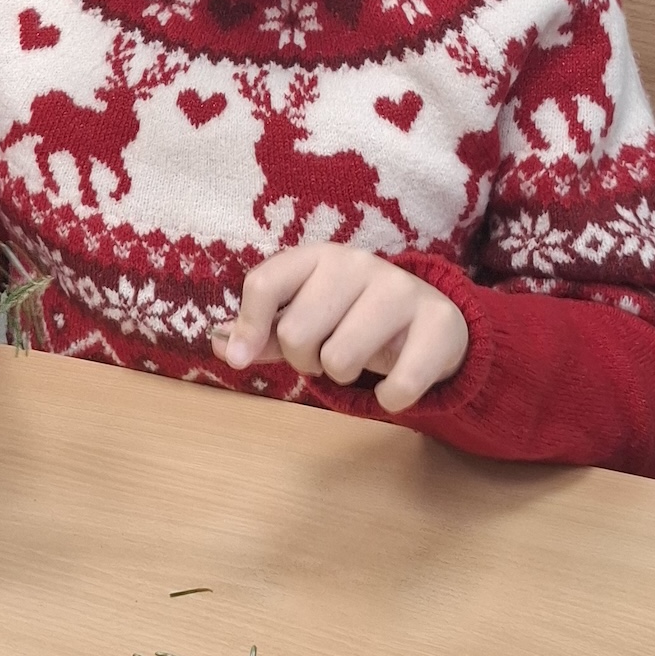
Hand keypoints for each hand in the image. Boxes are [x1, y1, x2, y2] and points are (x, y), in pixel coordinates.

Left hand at [211, 245, 467, 412]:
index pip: (264, 283)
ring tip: (359, 361)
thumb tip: (216, 342)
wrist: (435, 321)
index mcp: (318, 257)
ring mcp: (402, 290)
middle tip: (326, 355)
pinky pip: (398, 385)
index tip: (243, 359)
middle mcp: (359, 264)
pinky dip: (390, 398)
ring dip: (343, 377)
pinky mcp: (439, 325)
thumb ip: (262, 331)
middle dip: (305, 360)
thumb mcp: (307, 317)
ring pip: (340, 360)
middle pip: (297, 332)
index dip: (247, 328)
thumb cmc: (354, 317)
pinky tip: (396, 383)